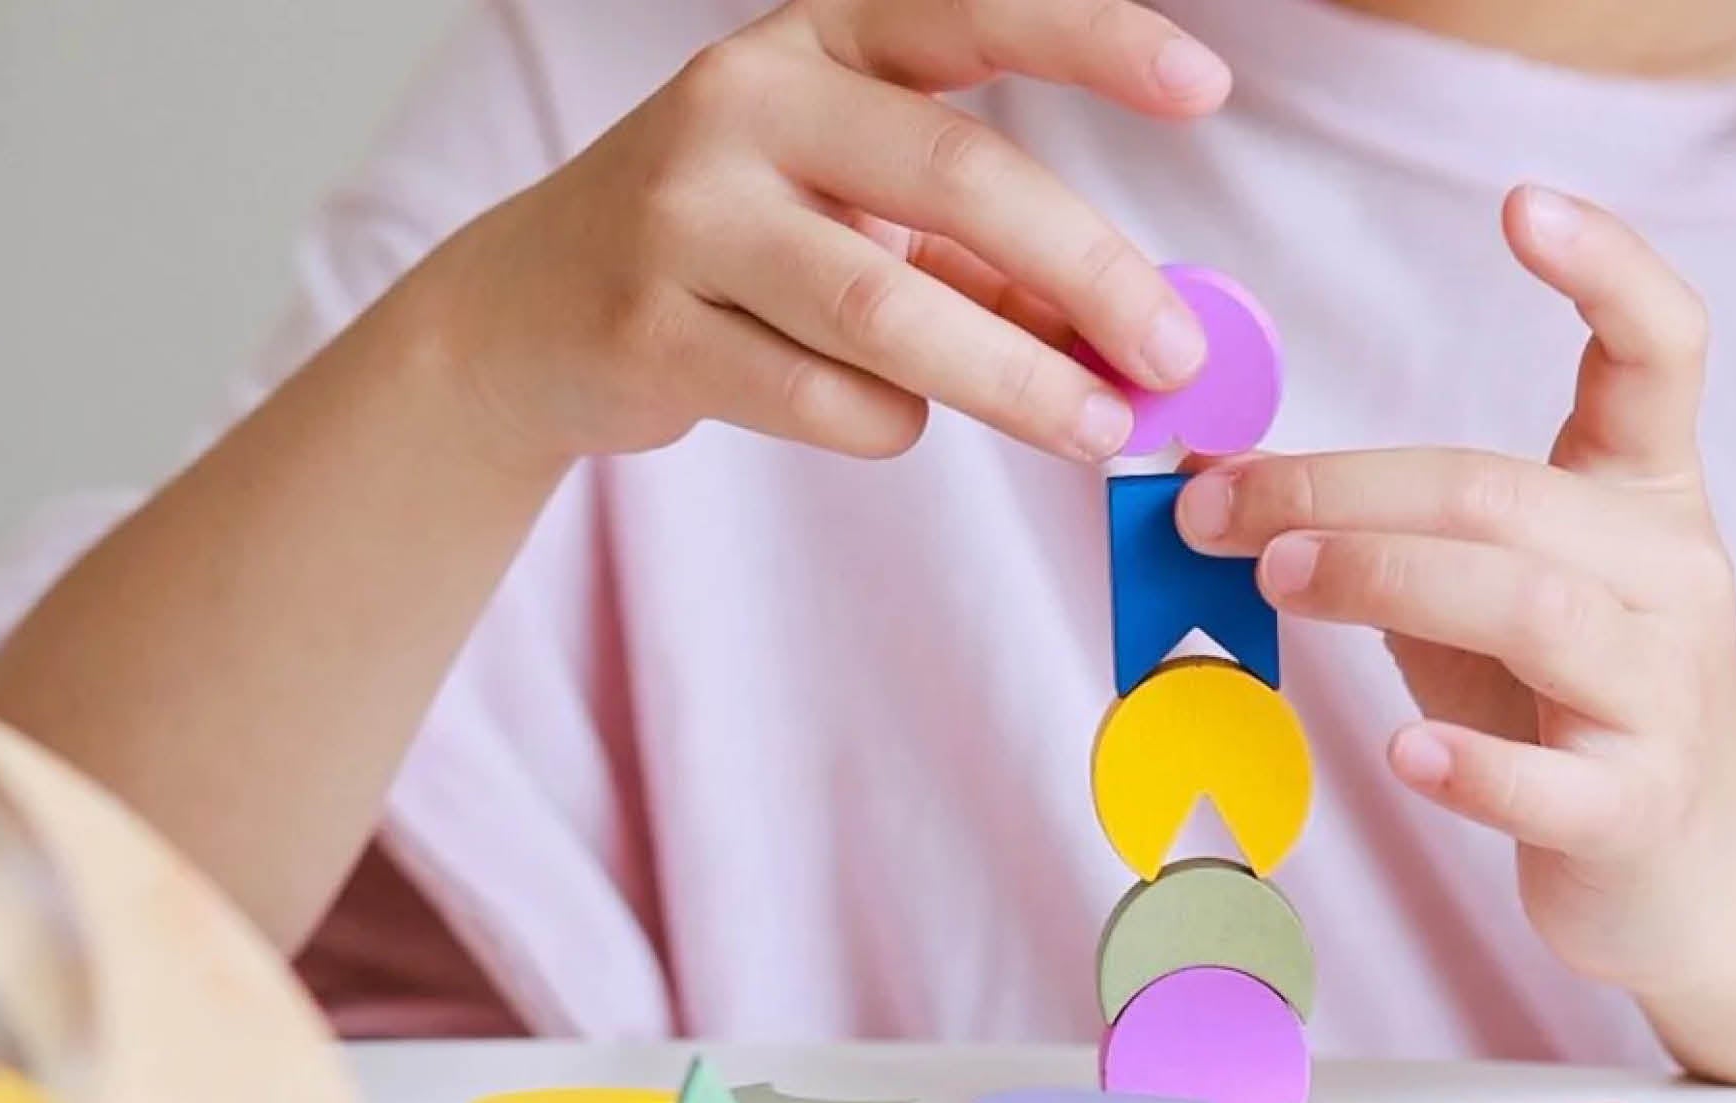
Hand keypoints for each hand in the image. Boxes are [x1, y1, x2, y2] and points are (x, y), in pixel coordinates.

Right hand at [432, 0, 1229, 470]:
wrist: (529, 315)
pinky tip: (896, 418)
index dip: (1092, 38)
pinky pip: (818, 397)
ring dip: (1012, 381)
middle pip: (953, 181)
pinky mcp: (652, 332)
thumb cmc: (723, 248)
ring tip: (1093, 429)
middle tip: (1170, 357)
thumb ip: (966, 250)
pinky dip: (886, 422)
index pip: (967, 9)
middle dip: (1085, 276)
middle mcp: (739, 103)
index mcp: (807, 41)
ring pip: (886, 309)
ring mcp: (683, 216)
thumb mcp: (838, 206)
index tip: (1206, 84)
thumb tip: (1120, 325)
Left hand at [1175, 187, 1735, 1020]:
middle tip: (1219, 509)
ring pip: (1531, 610)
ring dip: (1388, 582)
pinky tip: (1403, 748)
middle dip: (1343, 491)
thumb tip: (1212, 475)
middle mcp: (1667, 579)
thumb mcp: (1476, 594)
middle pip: (1502, 498)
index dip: (1607, 269)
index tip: (1521, 205)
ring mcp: (1660, 695)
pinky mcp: (1630, 807)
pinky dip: (1472, 764)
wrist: (1686, 860)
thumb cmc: (1558, 706)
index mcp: (1641, 503)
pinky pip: (1552, 781)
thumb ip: (1378, 531)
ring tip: (1282, 580)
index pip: (1661, 357)